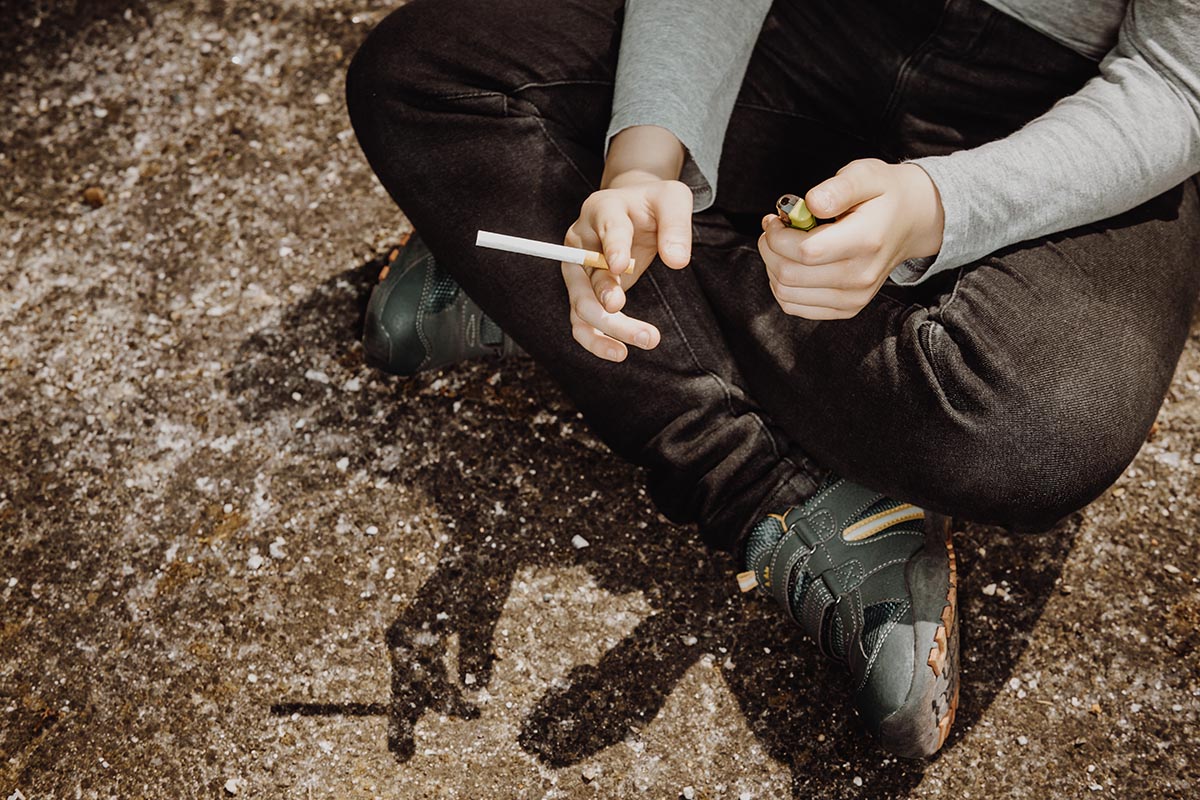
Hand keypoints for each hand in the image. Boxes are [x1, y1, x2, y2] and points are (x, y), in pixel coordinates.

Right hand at [561, 170, 692, 360]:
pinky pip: (582, 321)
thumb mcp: (674, 200)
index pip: (607, 231)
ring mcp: (580, 270)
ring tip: (647, 340)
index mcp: (603, 211)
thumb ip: (676, 226)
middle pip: (586, 280)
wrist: (636, 206)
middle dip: (609, 304)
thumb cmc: (655, 203)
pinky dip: (597, 339)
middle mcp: (582, 242)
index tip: (622, 266)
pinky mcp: (586, 291)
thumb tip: (677, 261)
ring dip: (608, 330)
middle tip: (644, 329)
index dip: (613, 248)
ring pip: (581, 306)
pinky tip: (620, 352)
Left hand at [757, 158, 944, 318]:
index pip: (805, 251)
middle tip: (774, 228)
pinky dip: (782, 285)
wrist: (913, 221)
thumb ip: (837, 189)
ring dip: (772, 266)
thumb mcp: (865, 175)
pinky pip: (795, 306)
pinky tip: (790, 263)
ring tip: (782, 244)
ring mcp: (854, 297)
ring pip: (786, 293)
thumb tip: (811, 204)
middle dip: (769, 248)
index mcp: (865, 241)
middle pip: (790, 275)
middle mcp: (860, 276)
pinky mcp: (847, 308)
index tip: (776, 218)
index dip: (777, 236)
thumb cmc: (885, 195)